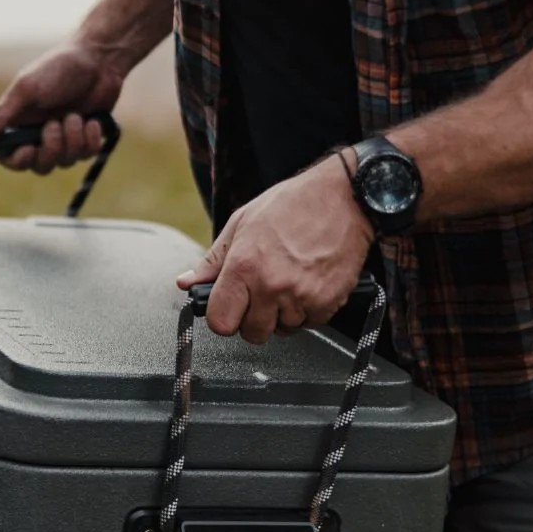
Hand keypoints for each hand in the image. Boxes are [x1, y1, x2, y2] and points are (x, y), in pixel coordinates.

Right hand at [0, 42, 123, 173]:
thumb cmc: (58, 69)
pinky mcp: (86, 139)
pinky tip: (92, 121)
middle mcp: (40, 135)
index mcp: (20, 123)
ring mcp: (65, 139)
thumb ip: (2, 114)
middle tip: (56, 124)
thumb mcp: (26, 89)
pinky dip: (90, 139)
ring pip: (65, 162)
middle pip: (40, 166)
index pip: (10, 158)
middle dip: (51, 149)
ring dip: (72, 139)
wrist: (98, 60)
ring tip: (76, 115)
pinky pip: (86, 155)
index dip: (18, 160)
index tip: (29, 149)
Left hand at [176, 155, 373, 344]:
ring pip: (281, 330)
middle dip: (253, 319)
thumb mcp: (242, 223)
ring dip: (282, 314)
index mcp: (244, 266)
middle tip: (262, 293)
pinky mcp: (327, 303)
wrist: (345, 198)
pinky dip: (306, 311)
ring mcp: (301, 297)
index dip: (223, 317)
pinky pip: (307, 324)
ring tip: (289, 282)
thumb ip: (213, 260)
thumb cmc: (293, 205)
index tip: (230, 308)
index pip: (220, 322)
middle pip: (251, 334)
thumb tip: (187, 282)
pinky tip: (308, 284)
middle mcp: (271, 286)